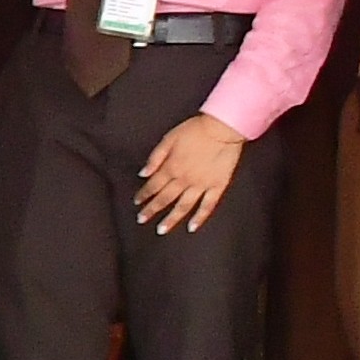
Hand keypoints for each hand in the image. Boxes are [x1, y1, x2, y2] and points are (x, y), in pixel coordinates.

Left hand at [134, 114, 246, 235]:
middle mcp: (184, 179)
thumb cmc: (195, 130)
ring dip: (171, 219)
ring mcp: (201, 185)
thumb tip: (143, 173)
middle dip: (151, 210)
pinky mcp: (217, 186)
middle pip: (165, 198)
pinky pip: (208, 205)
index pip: (153, 185)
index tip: (137, 203)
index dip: (144, 195)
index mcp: (171, 167)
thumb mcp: (169, 139)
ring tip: (162, 230)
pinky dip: (200, 217)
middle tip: (142, 220)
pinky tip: (192, 227)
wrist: (222, 128)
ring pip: (183, 206)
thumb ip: (155, 157)